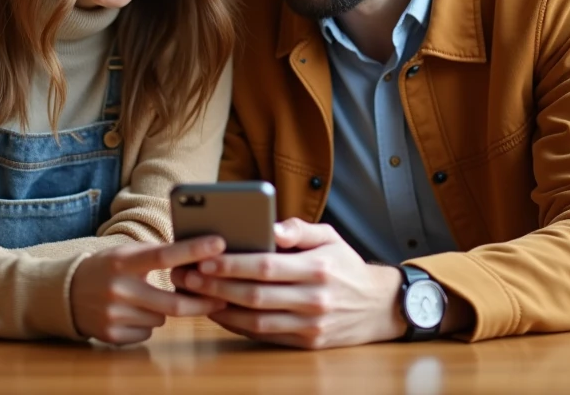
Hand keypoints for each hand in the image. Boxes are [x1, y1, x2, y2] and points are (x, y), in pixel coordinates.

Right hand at [71, 236, 226, 344]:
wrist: (65, 293)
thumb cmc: (106, 268)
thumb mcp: (125, 254)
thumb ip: (155, 256)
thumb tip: (197, 258)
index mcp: (123, 262)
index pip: (164, 255)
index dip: (193, 250)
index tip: (219, 244)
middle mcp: (119, 289)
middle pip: (173, 304)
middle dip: (201, 302)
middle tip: (222, 298)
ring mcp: (114, 315)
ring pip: (161, 319)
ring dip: (164, 311)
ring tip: (146, 299)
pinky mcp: (112, 336)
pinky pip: (147, 333)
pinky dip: (147, 324)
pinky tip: (132, 313)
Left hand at [171, 218, 404, 349]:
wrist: (379, 307)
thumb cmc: (346, 266)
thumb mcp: (330, 237)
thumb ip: (299, 229)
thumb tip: (271, 227)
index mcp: (319, 268)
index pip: (267, 266)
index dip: (233, 264)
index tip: (206, 258)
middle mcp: (314, 299)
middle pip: (256, 295)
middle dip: (217, 286)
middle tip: (189, 276)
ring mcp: (310, 326)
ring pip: (256, 320)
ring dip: (221, 309)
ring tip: (196, 294)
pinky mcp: (307, 344)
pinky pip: (264, 336)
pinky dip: (238, 326)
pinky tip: (219, 312)